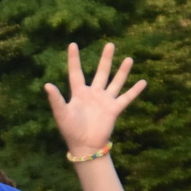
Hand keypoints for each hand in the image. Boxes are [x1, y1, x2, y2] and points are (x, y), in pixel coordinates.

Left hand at [45, 43, 144, 157]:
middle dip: (106, 59)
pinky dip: (135, 90)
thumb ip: (56, 99)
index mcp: (79, 93)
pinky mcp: (114, 109)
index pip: (76, 72)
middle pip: (101, 72)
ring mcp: (105, 101)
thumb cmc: (71, 130)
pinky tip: (143, 81)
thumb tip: (47, 85)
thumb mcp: (62, 113)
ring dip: (122, 71)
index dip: (74, 59)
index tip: (73, 44)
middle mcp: (93, 94)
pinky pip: (126, 98)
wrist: (85, 146)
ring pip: (115, 82)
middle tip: (110, 44)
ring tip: (129, 59)